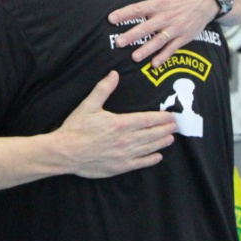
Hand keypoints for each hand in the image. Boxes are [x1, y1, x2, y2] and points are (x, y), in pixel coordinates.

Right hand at [56, 71, 175, 177]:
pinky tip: (158, 157)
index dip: (161, 118)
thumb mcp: (88, 105)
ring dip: (161, 143)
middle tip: (175, 126)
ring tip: (170, 139)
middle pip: (152, 134)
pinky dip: (151, 160)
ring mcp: (124, 155)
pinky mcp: (119, 167)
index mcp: (121, 123)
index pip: (147, 119)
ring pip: (149, 148)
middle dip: (165, 129)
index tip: (171, 116)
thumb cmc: (76, 128)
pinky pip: (140, 163)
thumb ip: (103, 89)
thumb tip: (114, 74)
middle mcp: (126, 140)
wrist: (65, 152)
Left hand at [108, 0, 216, 66]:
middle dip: (132, 35)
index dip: (124, 13)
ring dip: (146, 49)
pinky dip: (164, 56)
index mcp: (159, 3)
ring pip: (158, 40)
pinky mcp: (184, 37)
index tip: (111, 18)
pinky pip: (172, 48)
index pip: (138, 9)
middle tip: (118, 42)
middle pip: (146, 27)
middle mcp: (166, 17)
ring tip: (134, 57)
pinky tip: (154, 64)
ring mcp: (175, 28)